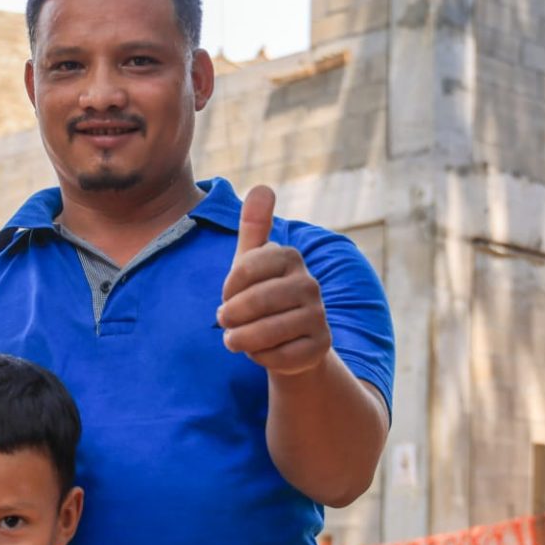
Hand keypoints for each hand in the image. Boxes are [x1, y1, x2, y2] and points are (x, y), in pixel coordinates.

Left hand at [216, 184, 330, 375]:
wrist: (290, 338)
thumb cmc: (263, 295)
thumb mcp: (252, 262)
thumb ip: (254, 227)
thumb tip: (262, 186)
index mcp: (290, 257)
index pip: (246, 267)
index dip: (228, 286)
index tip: (226, 294)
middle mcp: (309, 284)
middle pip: (256, 302)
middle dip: (231, 316)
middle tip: (224, 321)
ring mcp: (318, 316)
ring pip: (266, 332)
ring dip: (241, 339)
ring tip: (234, 339)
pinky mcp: (320, 346)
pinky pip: (279, 356)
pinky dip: (261, 358)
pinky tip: (261, 352)